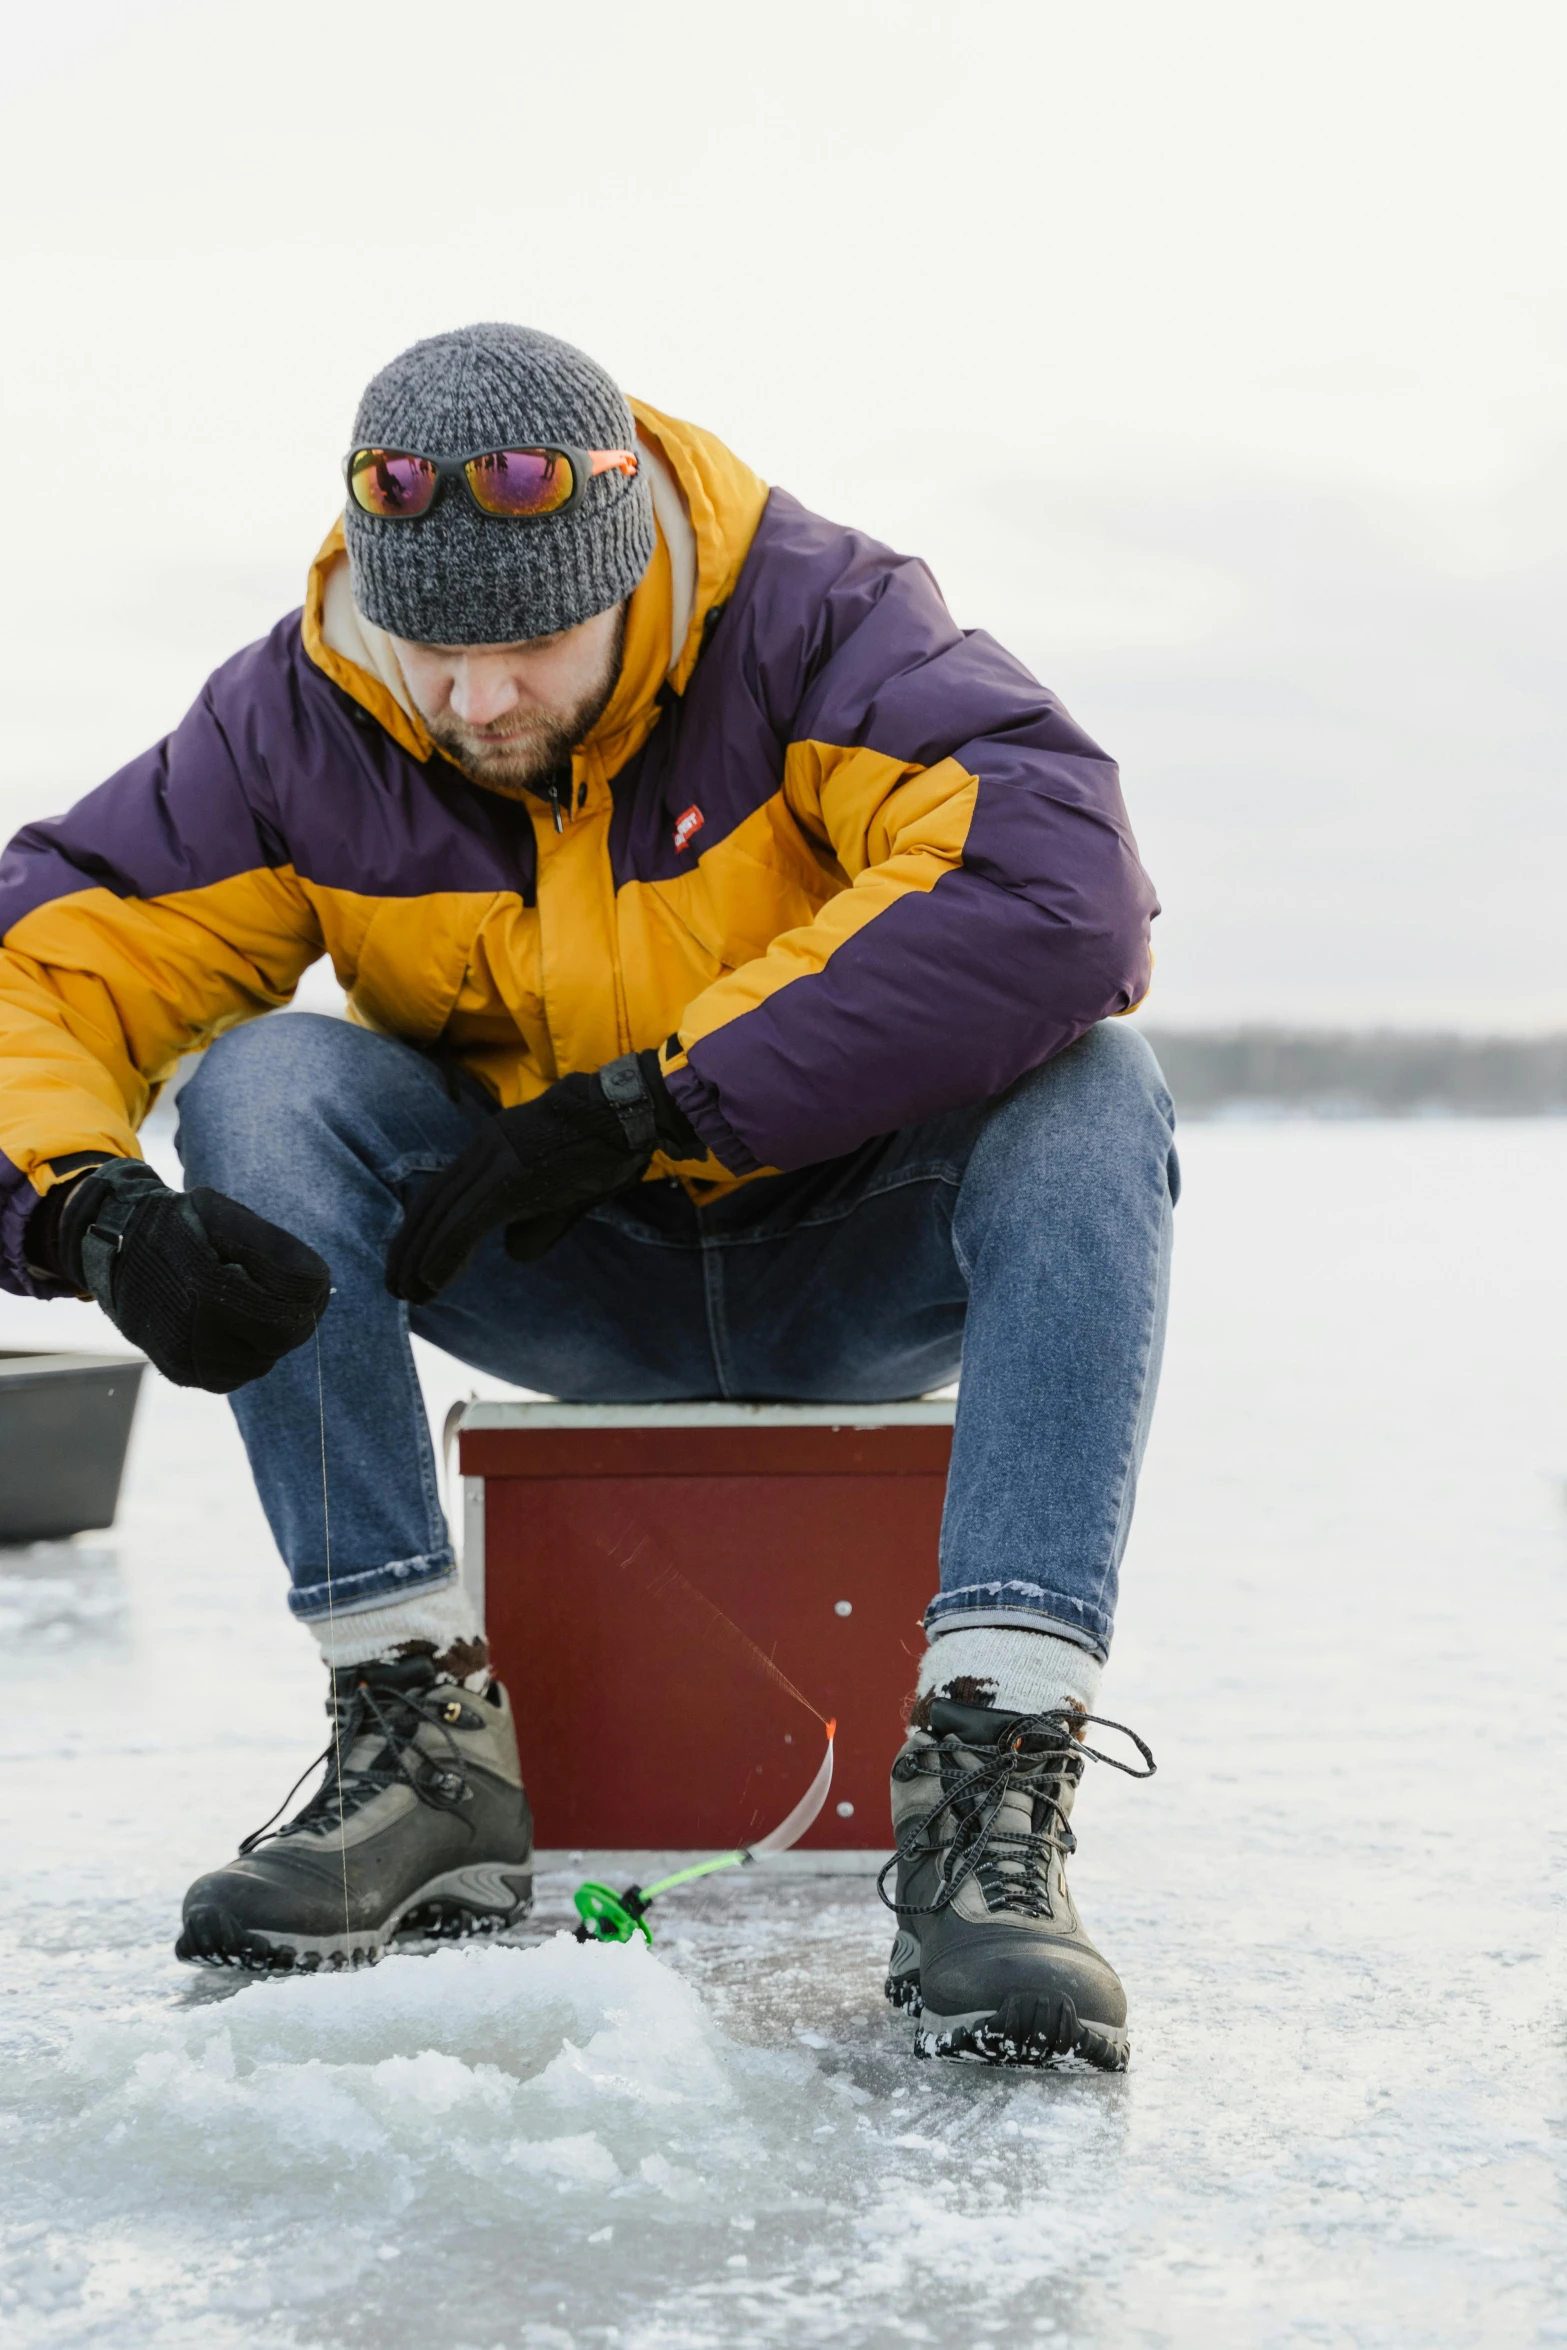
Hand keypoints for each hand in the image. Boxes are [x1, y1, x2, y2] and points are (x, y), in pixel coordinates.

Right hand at [44, 1160, 330, 1392]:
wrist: (118, 1253)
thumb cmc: (178, 1227)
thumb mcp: (220, 1213)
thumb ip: (267, 1244)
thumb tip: (313, 1286)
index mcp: (212, 1285)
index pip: (302, 1296)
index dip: (307, 1283)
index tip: (291, 1269)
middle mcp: (199, 1332)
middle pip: (290, 1332)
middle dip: (291, 1308)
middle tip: (271, 1286)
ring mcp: (192, 1360)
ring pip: (268, 1356)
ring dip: (268, 1331)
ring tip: (241, 1299)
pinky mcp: (187, 1374)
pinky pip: (242, 1370)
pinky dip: (246, 1348)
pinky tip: (228, 1322)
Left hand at [385, 1052, 699, 1305]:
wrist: (628, 1113)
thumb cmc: (605, 1150)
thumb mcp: (564, 1193)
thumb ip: (536, 1223)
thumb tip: (513, 1252)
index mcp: (492, 1149)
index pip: (443, 1193)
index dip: (422, 1230)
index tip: (409, 1263)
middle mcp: (484, 1150)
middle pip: (432, 1202)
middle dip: (409, 1246)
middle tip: (395, 1286)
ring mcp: (495, 1160)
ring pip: (442, 1212)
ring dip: (419, 1256)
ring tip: (406, 1291)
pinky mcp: (510, 1176)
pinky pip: (466, 1220)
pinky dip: (445, 1252)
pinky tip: (431, 1280)